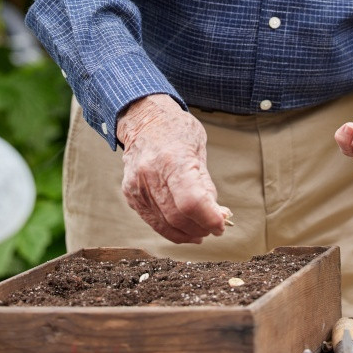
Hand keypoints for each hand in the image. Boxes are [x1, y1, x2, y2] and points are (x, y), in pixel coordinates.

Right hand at [116, 93, 229, 242]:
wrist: (143, 120)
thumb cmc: (176, 130)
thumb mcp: (198, 149)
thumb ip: (205, 183)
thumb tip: (216, 213)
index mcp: (172, 159)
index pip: (192, 202)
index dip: (209, 218)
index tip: (222, 224)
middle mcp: (150, 175)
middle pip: (178, 217)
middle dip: (201, 227)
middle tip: (215, 226)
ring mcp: (137, 186)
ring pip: (165, 224)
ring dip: (188, 233)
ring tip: (202, 230)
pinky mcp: (131, 195)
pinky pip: (152, 221)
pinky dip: (171, 229)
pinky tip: (185, 229)